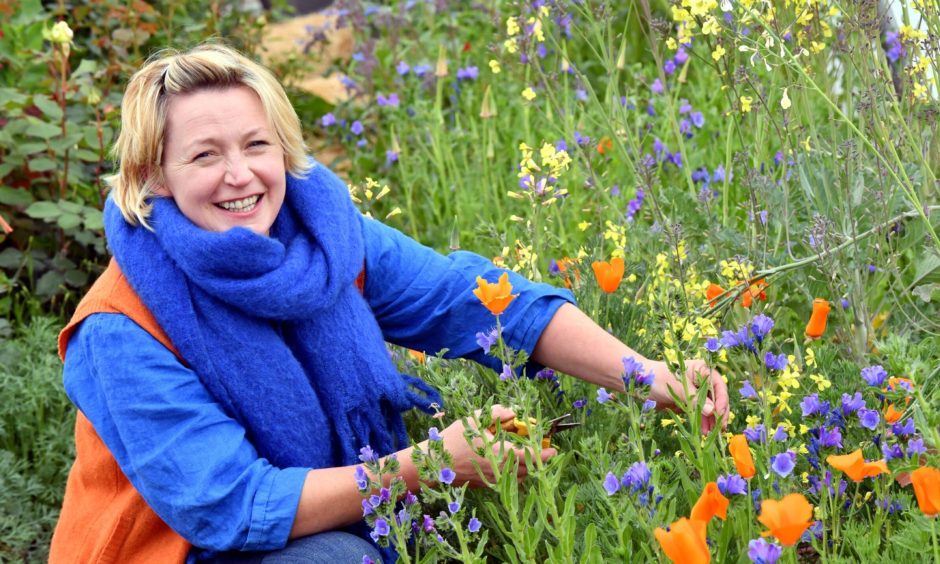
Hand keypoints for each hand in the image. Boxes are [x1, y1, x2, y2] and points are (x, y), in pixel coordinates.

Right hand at [438, 404, 555, 487]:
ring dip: (524, 469)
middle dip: (536, 462)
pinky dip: (512, 475)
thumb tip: (514, 412)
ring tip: (524, 457)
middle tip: (542, 452)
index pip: (530, 457)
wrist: (434, 464)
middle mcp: (500, 471)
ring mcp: (492, 481)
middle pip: (527, 470)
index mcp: (501, 455)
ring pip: (517, 479)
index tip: (554, 451)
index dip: (544, 455)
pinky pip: (505, 482)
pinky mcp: (484, 486)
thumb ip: (498, 413)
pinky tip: (506, 464)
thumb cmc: (454, 439)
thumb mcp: (475, 419)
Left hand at [646, 359, 728, 433]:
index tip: (719, 413)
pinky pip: (699, 413)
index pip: (718, 386)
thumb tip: (711, 411)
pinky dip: (702, 422)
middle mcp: (701, 381)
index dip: (722, 400)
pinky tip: (703, 431)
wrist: (640, 383)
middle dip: (718, 413)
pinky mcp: (689, 403)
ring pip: (709, 408)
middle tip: (720, 428)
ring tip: (710, 434)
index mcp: (702, 370)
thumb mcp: (677, 388)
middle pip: (717, 398)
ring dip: (711, 420)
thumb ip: (694, 400)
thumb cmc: (657, 378)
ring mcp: (695, 393)